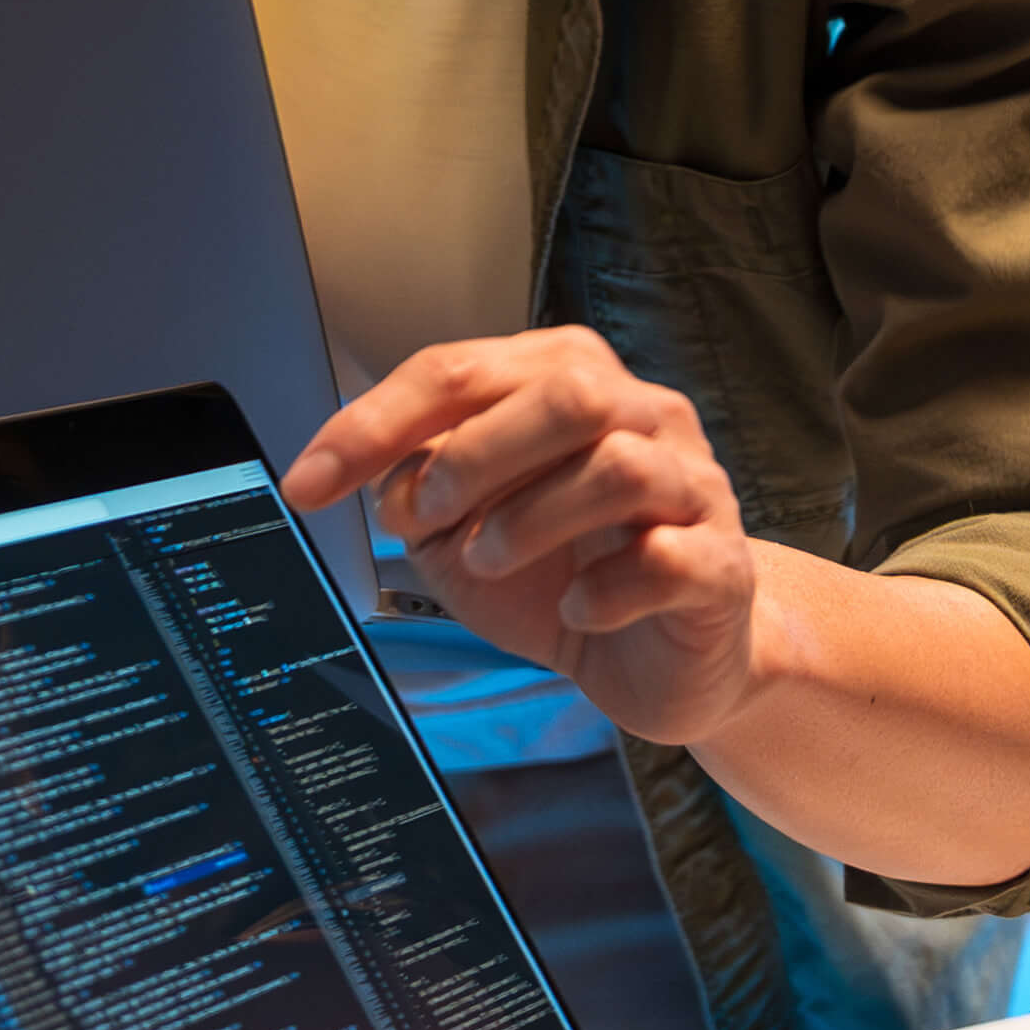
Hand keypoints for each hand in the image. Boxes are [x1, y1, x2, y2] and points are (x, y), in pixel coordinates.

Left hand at [285, 329, 768, 744]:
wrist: (669, 659)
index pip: (464, 370)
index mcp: (570, 385)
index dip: (375, 423)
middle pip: (566, 390)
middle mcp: (642, 417)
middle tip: (423, 516)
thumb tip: (384, 477)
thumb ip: (422, 492)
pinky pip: (670, 558)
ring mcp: (693, 487)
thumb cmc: (568, 575)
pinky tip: (579, 608)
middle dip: (472, 455)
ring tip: (491, 560)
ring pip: (619, 462)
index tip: (308, 482)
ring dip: (531, 517)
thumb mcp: (467, 533)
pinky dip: (606, 589)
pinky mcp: (722, 567)